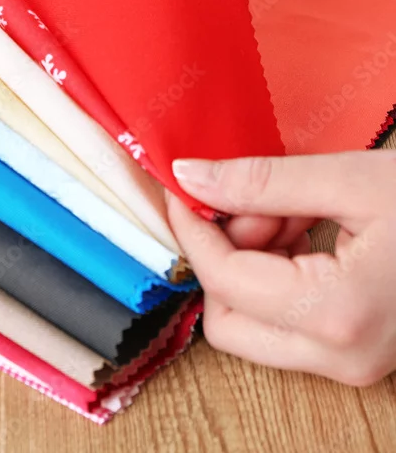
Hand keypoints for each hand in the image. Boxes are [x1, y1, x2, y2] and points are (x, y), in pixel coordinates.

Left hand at [167, 152, 395, 386]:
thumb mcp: (351, 179)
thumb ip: (262, 180)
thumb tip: (190, 175)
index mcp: (337, 314)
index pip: (224, 280)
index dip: (194, 228)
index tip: (184, 184)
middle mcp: (340, 357)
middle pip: (229, 320)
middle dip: (226, 253)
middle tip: (257, 200)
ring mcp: (351, 364)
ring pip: (253, 321)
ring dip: (254, 257)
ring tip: (294, 204)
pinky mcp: (356, 354)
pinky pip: (285, 320)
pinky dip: (278, 270)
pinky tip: (307, 223)